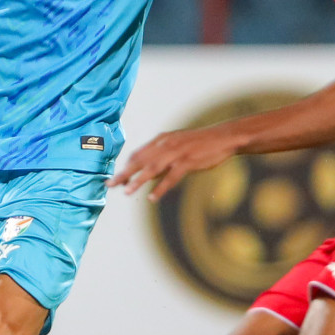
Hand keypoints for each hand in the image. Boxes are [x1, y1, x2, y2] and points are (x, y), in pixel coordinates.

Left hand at [108, 126, 241, 201]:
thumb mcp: (177, 144)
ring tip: (127, 192)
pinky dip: (160, 188)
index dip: (126, 166)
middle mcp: (165, 144)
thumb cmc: (200, 143)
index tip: (117, 178)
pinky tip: (152, 197)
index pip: (138, 153)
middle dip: (124, 173)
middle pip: (140, 161)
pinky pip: (171, 177)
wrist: (224, 137)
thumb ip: (162, 156)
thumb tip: (147, 172)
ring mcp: (176, 153)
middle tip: (110, 184)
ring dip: (138, 181)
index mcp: (161, 139)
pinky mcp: (188, 162)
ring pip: (152, 168)